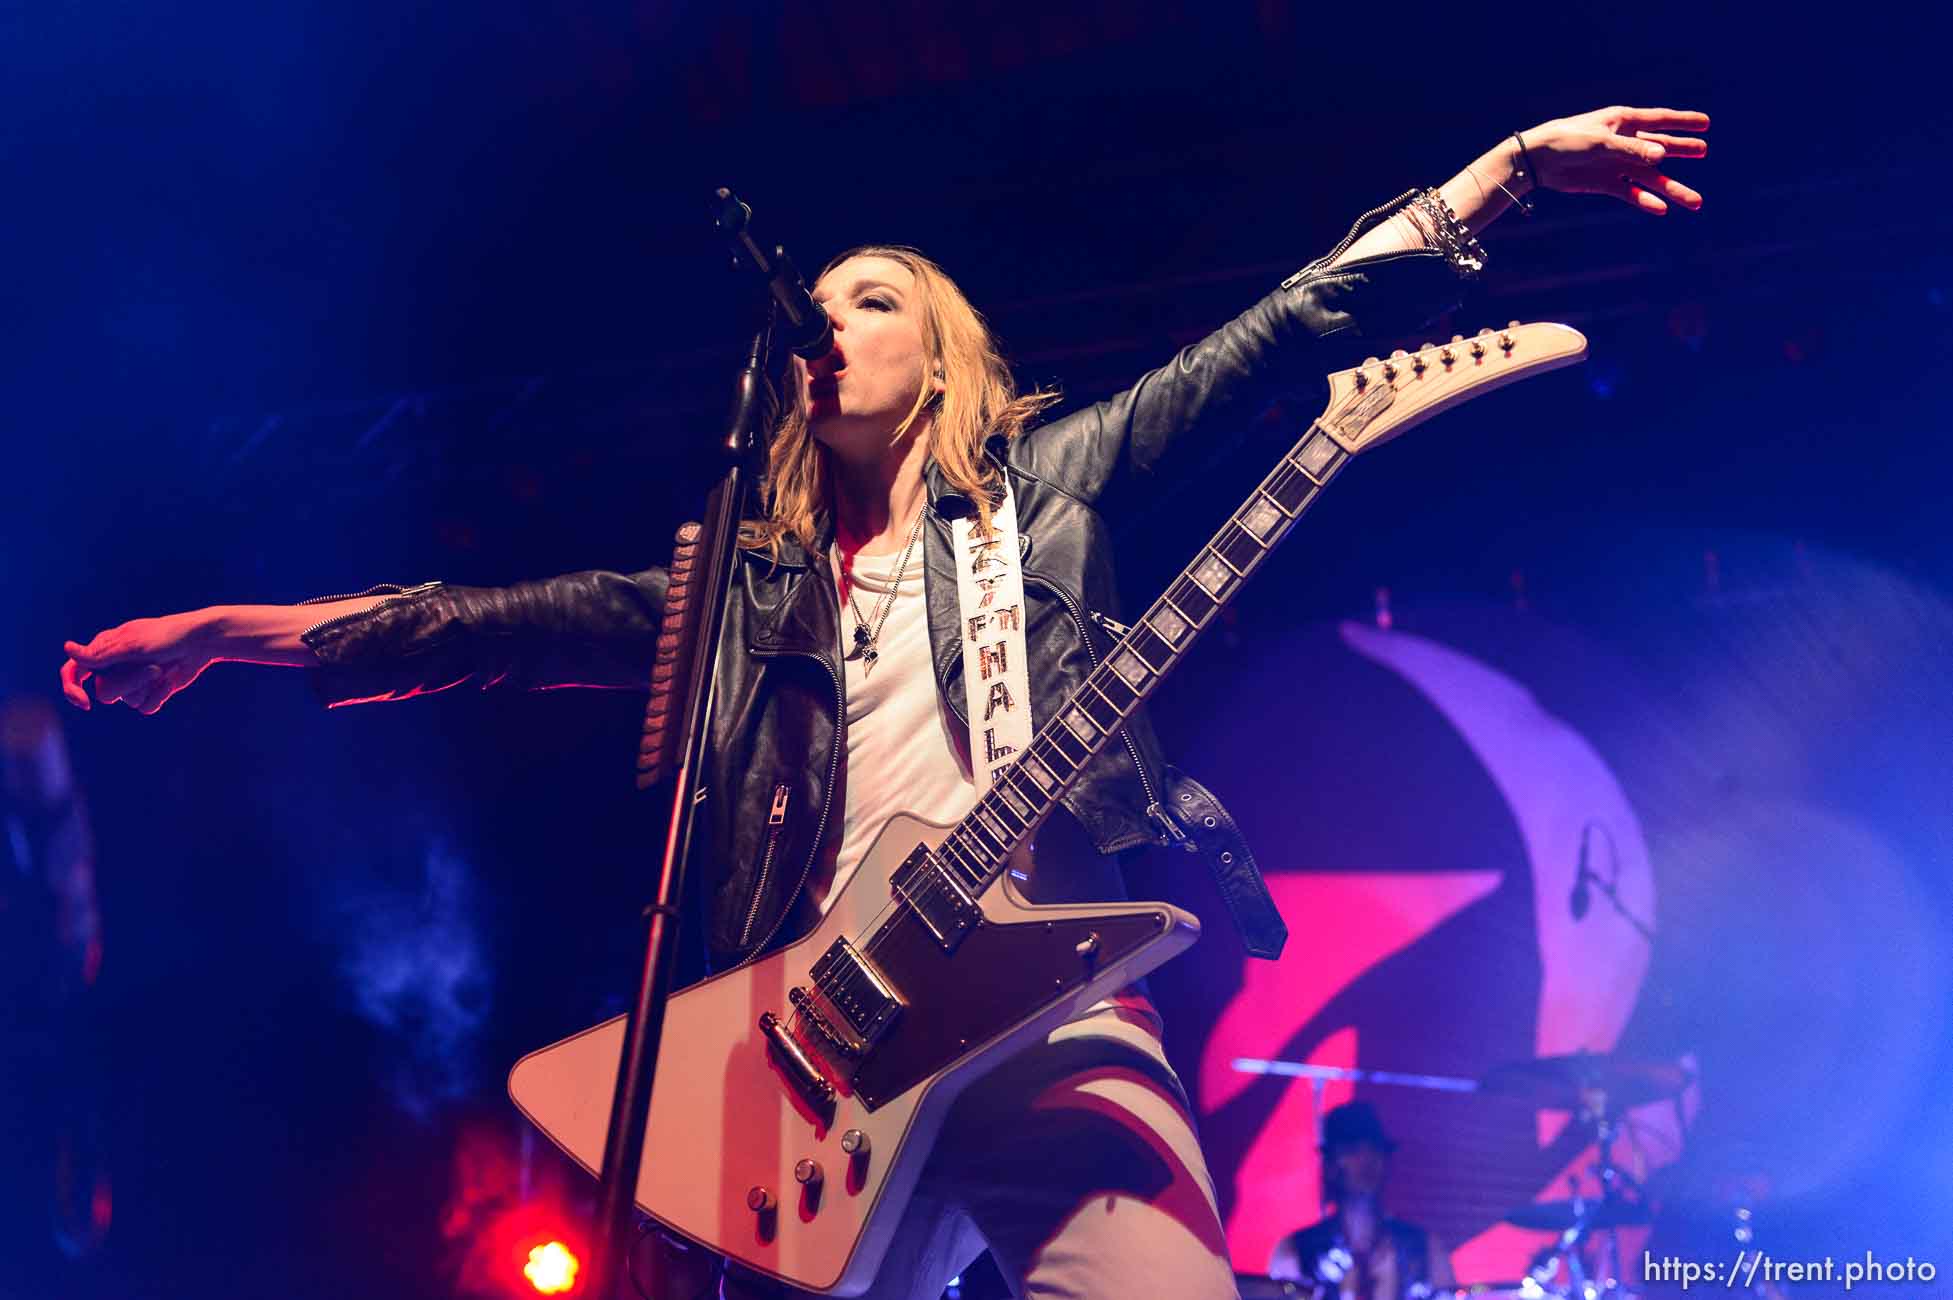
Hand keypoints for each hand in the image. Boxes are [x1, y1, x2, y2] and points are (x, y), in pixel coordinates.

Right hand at [60, 611, 219, 714]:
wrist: (201, 642)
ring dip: (147, 686)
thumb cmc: (167, 636)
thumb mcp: (132, 644)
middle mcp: (114, 666)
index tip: (84, 703)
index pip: (74, 671)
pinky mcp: (150, 691)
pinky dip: (159, 695)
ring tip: (162, 668)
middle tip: (152, 666)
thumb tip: (67, 649)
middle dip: (129, 683)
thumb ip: (100, 654)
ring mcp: (133, 680)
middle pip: (105, 693)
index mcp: (103, 649)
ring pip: (127, 700)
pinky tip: (170, 679)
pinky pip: (144, 707)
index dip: (72, 689)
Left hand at [1519, 106, 1709, 214]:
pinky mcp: (1606, 182)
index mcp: (1624, 122)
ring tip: (1695, 202)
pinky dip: (1644, 201)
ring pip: (1650, 176)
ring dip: (1671, 188)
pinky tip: (1660, 209)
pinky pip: (1631, 192)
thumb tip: (1664, 156)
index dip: (1682, 121)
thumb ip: (1632, 150)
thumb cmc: (1567, 140)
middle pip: (1659, 147)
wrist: (1537, 161)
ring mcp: (1616, 164)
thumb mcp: (1601, 142)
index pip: (1660, 120)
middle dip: (1681, 149)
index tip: (1705, 123)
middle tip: (1703, 150)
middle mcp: (1624, 142)